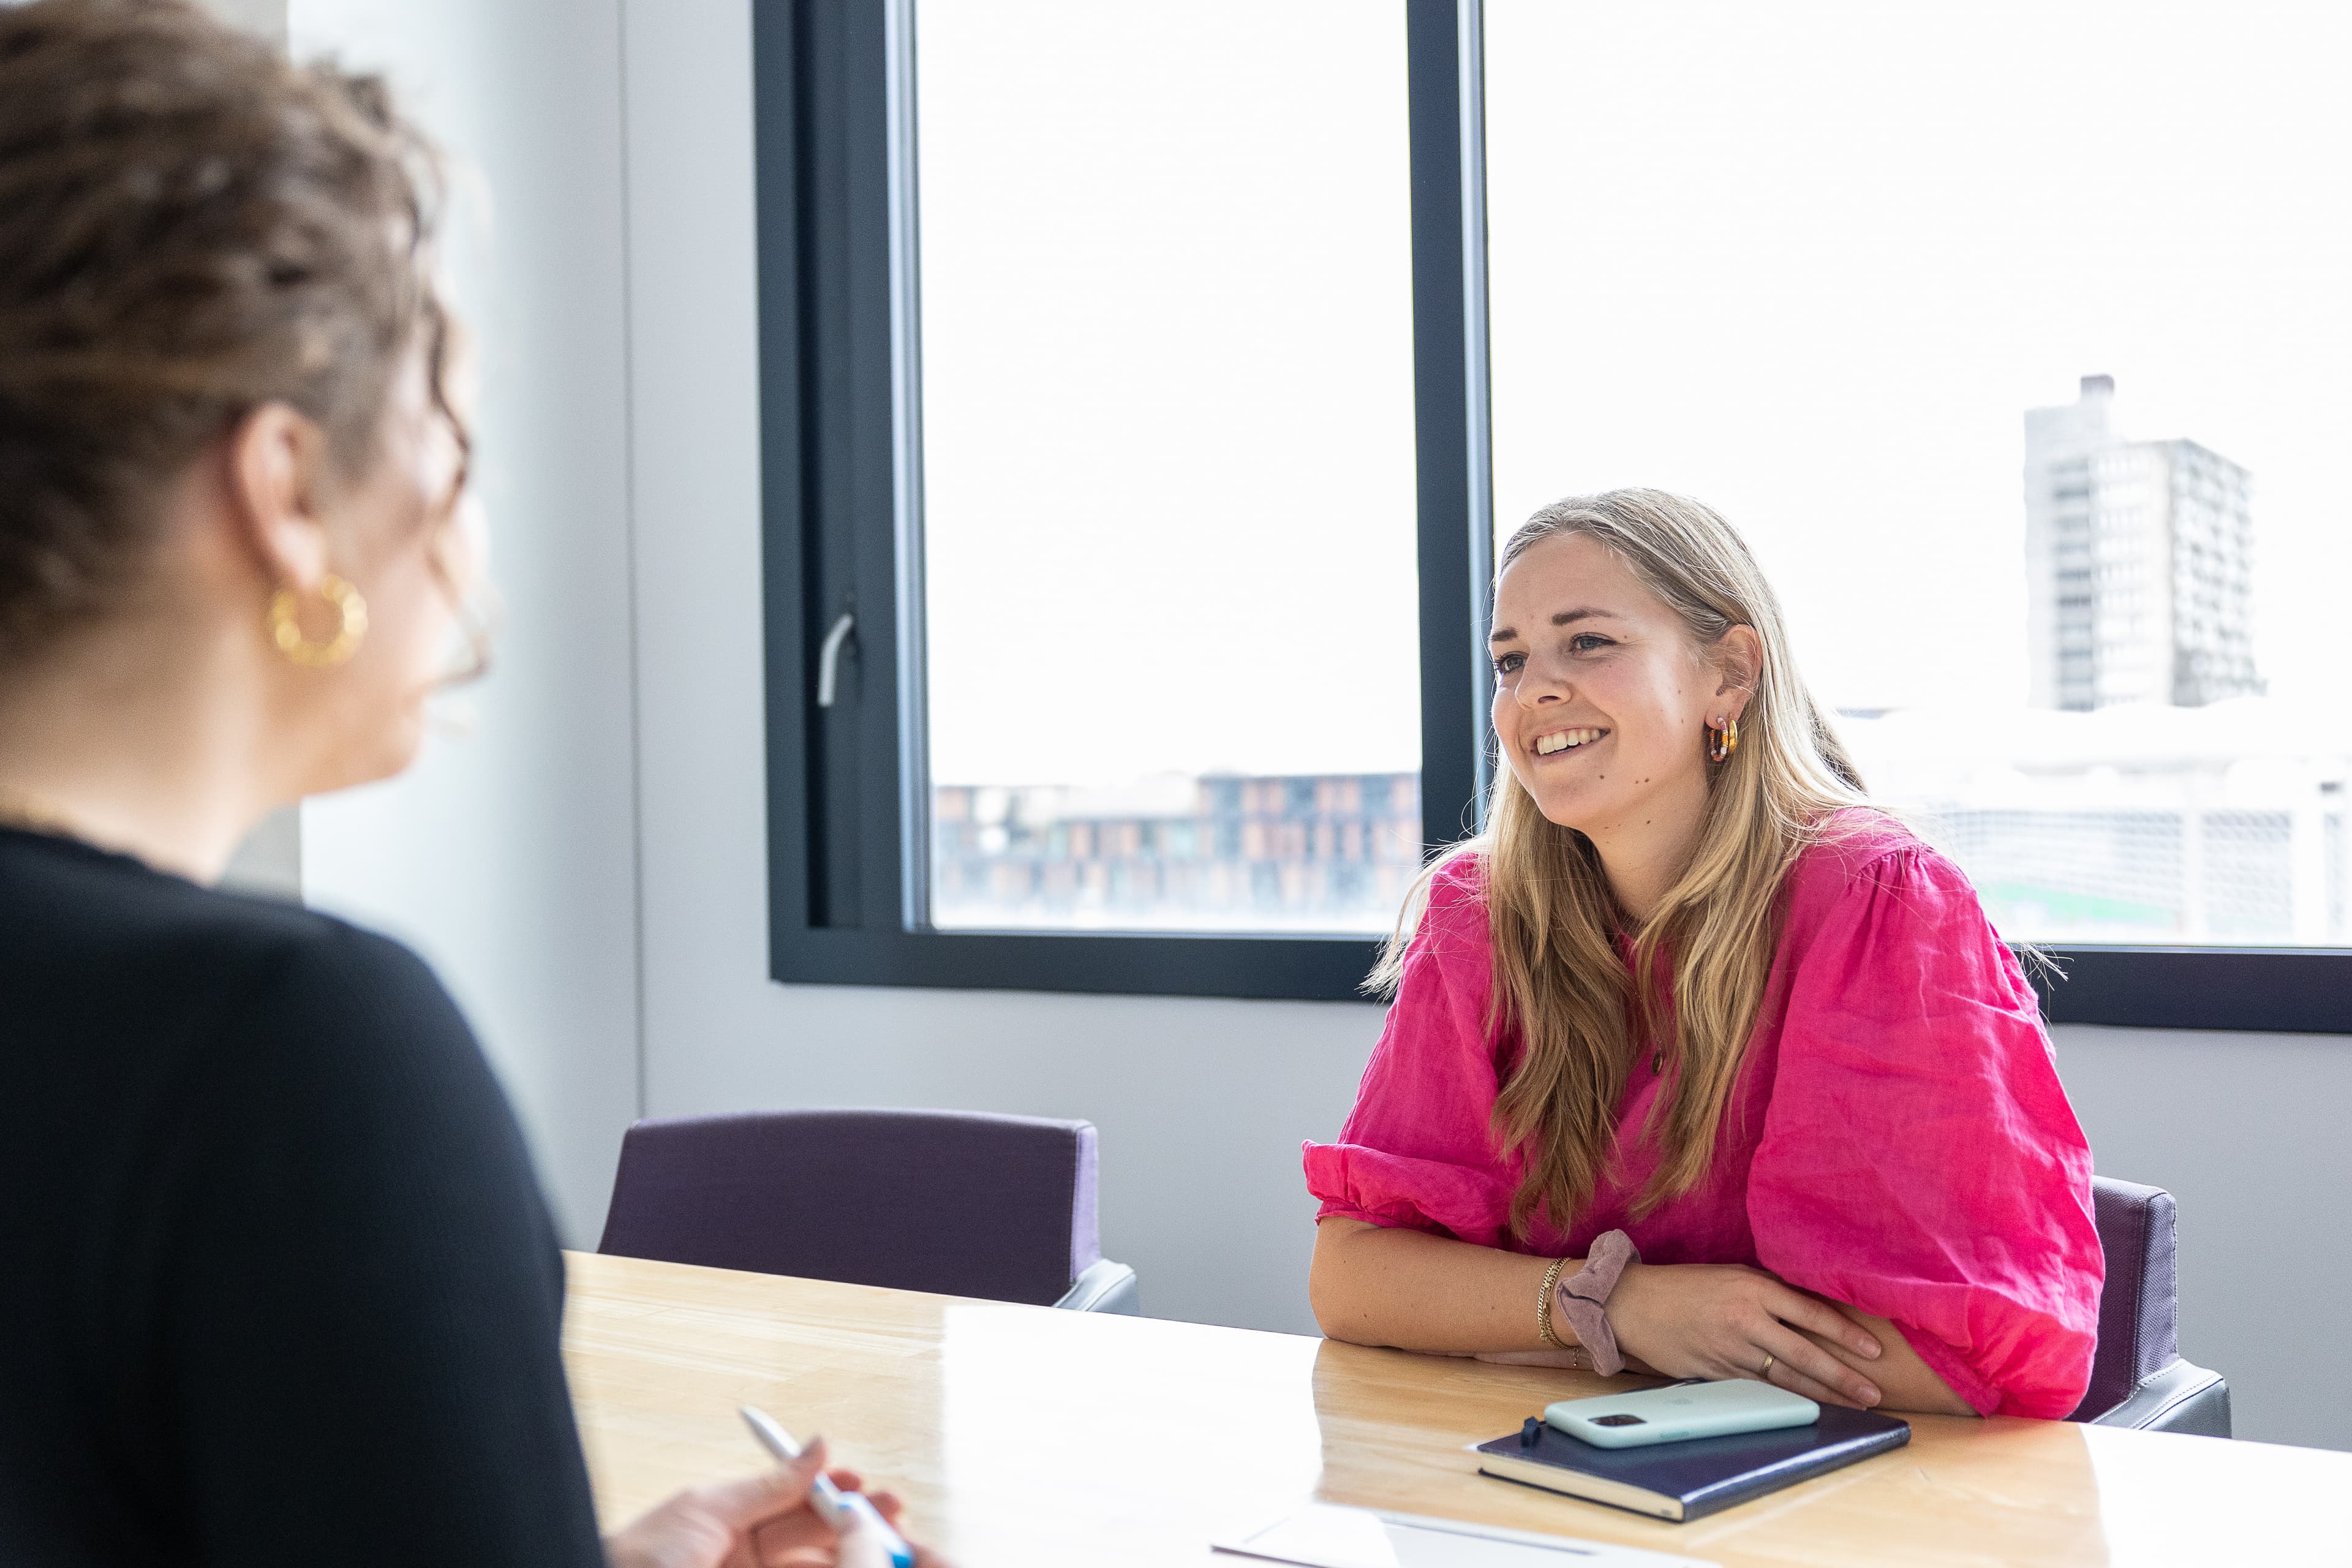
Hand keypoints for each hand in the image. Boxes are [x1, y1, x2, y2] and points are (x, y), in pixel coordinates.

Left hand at [605, 1435, 947, 1567]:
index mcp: (731, 1520)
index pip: (794, 1502)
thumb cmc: (639, 1553)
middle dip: (853, 1523)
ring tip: (881, 1543)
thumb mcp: (709, 1509)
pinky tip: (850, 1561)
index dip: (832, 1492)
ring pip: (812, 1564)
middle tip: (890, 1514)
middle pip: (812, 1537)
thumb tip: (819, 1445)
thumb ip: (770, 1485)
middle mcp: (744, 1554)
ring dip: (848, 1552)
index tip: (864, 1484)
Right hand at [1605, 1261, 1884, 1407]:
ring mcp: (1731, 1350)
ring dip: (1824, 1394)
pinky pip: (1760, 1389)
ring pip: (1787, 1378)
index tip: (1874, 1350)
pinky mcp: (1717, 1373)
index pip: (1811, 1313)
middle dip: (1844, 1376)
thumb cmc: (1684, 1286)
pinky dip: (1788, 1400)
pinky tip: (1809, 1408)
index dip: (1845, 1334)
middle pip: (1805, 1353)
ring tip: (1854, 1405)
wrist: (1633, 1304)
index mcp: (1752, 1288)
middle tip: (1875, 1392)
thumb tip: (1810, 1307)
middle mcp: (1746, 1320)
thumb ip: (1768, 1291)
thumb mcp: (1730, 1275)